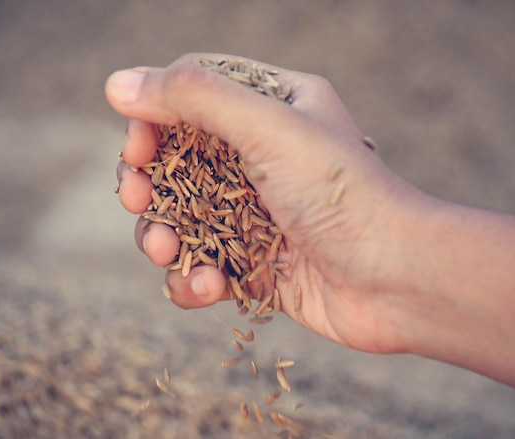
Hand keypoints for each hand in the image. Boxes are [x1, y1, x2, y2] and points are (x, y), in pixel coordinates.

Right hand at [106, 53, 430, 353]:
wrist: (396, 279)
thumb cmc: (341, 193)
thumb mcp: (268, 127)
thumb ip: (193, 97)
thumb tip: (118, 81)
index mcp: (274, 108)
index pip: (194, 95)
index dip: (155, 117)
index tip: (138, 146)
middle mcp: (265, 157)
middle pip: (178, 161)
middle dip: (148, 182)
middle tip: (137, 197)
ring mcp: (259, 214)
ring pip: (183, 220)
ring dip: (162, 236)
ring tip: (167, 251)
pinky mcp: (257, 266)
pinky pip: (204, 268)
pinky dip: (193, 280)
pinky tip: (207, 287)